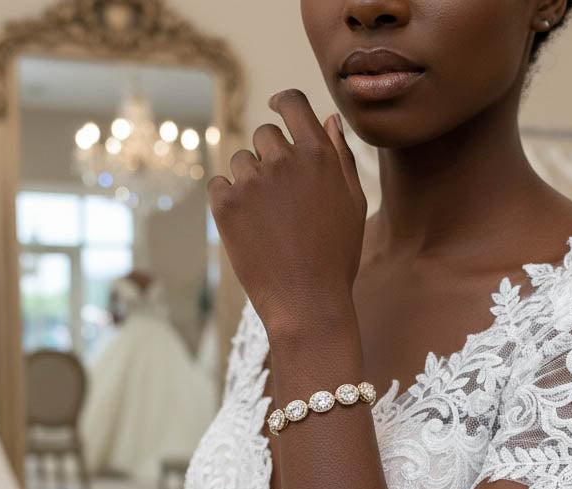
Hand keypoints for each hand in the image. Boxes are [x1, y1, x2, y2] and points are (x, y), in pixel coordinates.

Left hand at [207, 88, 366, 339]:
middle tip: (280, 200)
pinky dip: (228, 202)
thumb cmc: (336, 258)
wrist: (308, 304)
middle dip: (268, 158)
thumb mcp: (353, 205)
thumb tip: (328, 120)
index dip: (283, 102)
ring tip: (268, 223)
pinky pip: (219, 186)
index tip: (276, 106)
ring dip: (249, 183)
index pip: (293, 104)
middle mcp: (283, 161)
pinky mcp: (226, 205)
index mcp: (318, 156)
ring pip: (240, 162)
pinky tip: (248, 229)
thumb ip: (340, 158)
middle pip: (263, 135)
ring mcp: (252, 182)